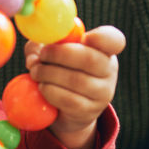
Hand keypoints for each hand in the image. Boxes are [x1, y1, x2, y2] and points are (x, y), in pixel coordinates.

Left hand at [25, 25, 124, 148]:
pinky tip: (42, 87)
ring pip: (76, 80)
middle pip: (89, 59)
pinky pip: (68, 100)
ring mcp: (102, 93)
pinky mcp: (89, 111)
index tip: (85, 37)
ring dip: (49, 74)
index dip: (102, 37)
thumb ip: (40, 47)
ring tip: (36, 72)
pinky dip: (50, 91)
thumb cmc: (59, 70)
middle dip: (59, 54)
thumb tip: (34, 58)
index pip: (114, 40)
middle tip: (41, 56)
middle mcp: (108, 71)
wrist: (66, 109)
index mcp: (103, 49)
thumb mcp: (50, 53)